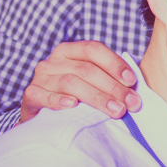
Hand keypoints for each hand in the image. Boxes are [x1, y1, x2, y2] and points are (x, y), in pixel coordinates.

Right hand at [21, 41, 140, 121]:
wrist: (43, 116)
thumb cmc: (76, 96)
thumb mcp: (92, 82)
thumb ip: (109, 78)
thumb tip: (136, 86)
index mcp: (70, 51)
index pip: (94, 49)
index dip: (115, 63)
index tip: (132, 81)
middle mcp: (54, 61)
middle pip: (86, 69)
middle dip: (113, 87)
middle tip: (131, 103)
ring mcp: (41, 77)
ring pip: (71, 82)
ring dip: (97, 97)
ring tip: (116, 110)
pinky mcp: (30, 95)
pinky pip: (43, 95)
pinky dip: (58, 100)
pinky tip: (72, 105)